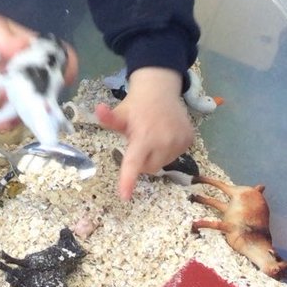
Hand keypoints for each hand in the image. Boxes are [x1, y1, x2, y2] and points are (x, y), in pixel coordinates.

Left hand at [0, 17, 78, 127]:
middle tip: (25, 109)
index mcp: (32, 55)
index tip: (61, 79)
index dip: (66, 72)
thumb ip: (4, 38)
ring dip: (5, 118)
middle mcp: (25, 79)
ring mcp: (8, 96)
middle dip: (37, 108)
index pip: (61, 63)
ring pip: (17, 115)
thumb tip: (23, 45)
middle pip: (43, 97)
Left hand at [95, 67, 193, 199]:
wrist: (160, 90)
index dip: (129, 180)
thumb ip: (109, 118)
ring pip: (162, 164)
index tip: (125, 195)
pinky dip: (167, 150)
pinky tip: (164, 134)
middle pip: (149, 168)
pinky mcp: (189, 140)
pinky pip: (175, 156)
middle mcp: (164, 141)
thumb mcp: (120, 113)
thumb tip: (97, 110)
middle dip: (141, 161)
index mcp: (143, 137)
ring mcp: (179, 142)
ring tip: (152, 136)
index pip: (134, 163)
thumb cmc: (136, 105)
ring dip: (155, 156)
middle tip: (138, 143)